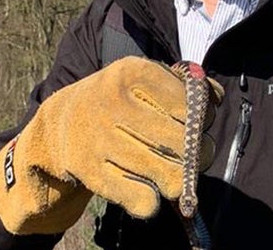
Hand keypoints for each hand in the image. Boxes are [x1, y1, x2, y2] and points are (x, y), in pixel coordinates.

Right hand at [0, 57, 221, 233]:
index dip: (200, 120)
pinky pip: (143, 200)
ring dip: (177, 179)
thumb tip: (213, 100)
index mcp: (131, 72)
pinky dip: (152, 201)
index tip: (191, 123)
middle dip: (194, 153)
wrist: (59, 125)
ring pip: (170, 176)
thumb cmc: (117, 100)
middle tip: (186, 153)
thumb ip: (186, 85)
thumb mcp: (145, 79)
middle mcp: (113, 102)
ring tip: (169, 170)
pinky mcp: (89, 172)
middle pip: (184, 143)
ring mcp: (99, 139)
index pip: (191, 106)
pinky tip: (147, 189)